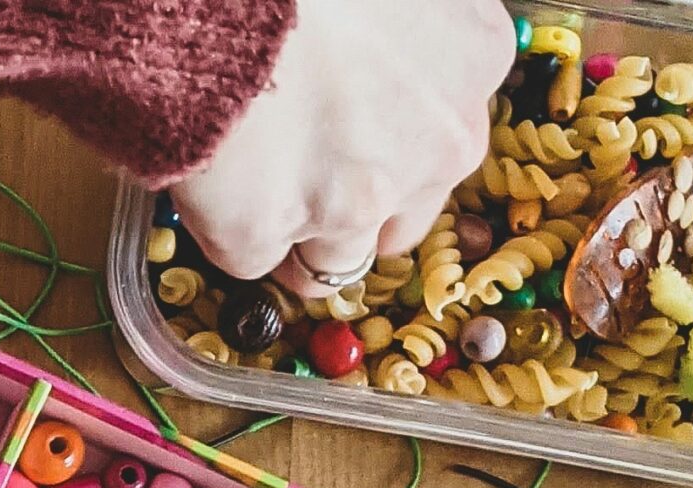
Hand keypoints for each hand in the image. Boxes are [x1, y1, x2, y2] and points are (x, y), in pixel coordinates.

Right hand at [171, 0, 514, 297]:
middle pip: (403, 216)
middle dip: (361, 206)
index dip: (394, 136)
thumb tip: (377, 48)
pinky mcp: (264, 234)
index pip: (446, 135)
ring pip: (333, 259)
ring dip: (301, 238)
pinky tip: (218, 180)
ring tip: (257, 188)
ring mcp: (352, 202)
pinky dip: (234, 228)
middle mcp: (434, 146)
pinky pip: (252, 256)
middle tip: (309, 163)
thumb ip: (414, 21)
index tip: (355, 122)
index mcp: (475, 61)